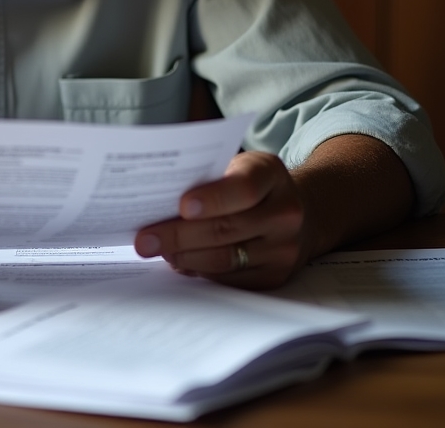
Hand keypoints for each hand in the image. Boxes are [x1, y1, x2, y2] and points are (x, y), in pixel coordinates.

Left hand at [134, 151, 312, 288]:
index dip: (212, 198)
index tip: (181, 206)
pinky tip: (179, 262)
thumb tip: (158, 200)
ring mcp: (284, 248)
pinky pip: (230, 279)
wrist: (299, 212)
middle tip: (145, 239)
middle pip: (227, 228)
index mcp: (271, 174)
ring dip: (185, 257)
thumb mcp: (236, 165)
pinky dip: (200, 271)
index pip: (243, 188)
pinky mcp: (275, 276)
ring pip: (226, 258)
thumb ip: (207, 176)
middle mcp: (284, 212)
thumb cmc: (249, 183)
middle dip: (180, 235)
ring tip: (157, 250)